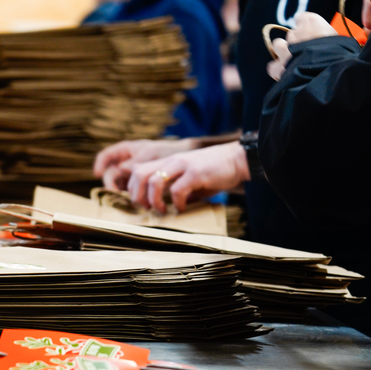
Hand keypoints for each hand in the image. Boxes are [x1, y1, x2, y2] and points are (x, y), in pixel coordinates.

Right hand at [93, 138, 196, 190]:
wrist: (183, 159)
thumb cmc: (166, 151)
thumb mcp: (150, 153)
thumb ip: (136, 161)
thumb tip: (122, 168)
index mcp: (126, 150)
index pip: (105, 156)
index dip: (99, 164)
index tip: (97, 174)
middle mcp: (125, 162)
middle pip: (110, 174)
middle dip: (111, 185)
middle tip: (115, 193)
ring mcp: (131, 174)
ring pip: (118, 185)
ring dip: (121, 193)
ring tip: (127, 199)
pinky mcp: (139, 184)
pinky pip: (129, 191)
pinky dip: (131, 196)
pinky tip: (137, 202)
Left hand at [126, 142, 249, 213]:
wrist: (237, 159)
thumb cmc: (214, 171)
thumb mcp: (189, 178)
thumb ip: (177, 189)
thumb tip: (171, 207)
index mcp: (167, 162)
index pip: (137, 170)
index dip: (133, 188)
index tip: (141, 203)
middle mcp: (171, 161)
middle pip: (139, 174)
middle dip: (137, 194)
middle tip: (146, 208)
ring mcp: (183, 165)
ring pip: (154, 181)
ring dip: (154, 200)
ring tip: (162, 210)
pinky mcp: (196, 173)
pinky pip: (178, 190)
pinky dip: (176, 203)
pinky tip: (181, 209)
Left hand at [267, 12, 336, 80]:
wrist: (329, 72)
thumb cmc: (342, 55)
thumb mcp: (342, 40)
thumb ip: (329, 37)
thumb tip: (331, 43)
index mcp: (312, 22)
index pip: (302, 18)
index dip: (305, 26)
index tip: (310, 33)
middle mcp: (295, 33)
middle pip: (292, 34)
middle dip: (297, 42)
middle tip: (307, 52)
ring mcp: (284, 49)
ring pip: (278, 45)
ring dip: (284, 51)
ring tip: (293, 61)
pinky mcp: (278, 66)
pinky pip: (272, 66)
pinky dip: (277, 69)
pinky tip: (284, 74)